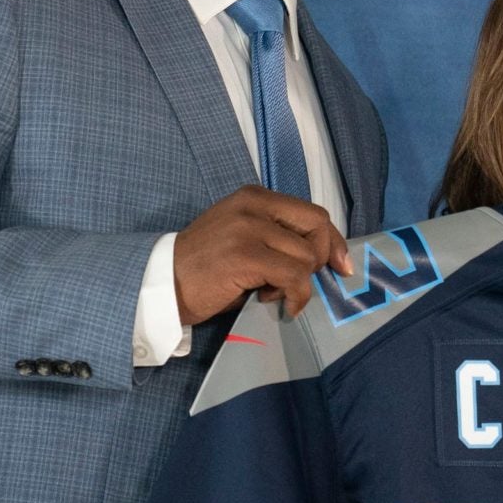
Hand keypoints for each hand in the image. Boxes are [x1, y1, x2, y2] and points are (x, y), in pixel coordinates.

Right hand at [171, 187, 352, 325]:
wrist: (162, 284)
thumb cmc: (204, 268)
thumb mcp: (242, 237)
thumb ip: (276, 236)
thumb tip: (323, 256)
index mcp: (254, 197)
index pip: (312, 212)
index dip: (333, 241)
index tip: (340, 266)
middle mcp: (253, 205)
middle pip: (317, 228)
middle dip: (320, 261)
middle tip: (302, 284)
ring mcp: (249, 228)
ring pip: (306, 256)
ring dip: (299, 284)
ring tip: (272, 293)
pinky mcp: (246, 255)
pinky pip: (294, 276)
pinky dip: (296, 296)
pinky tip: (282, 305)